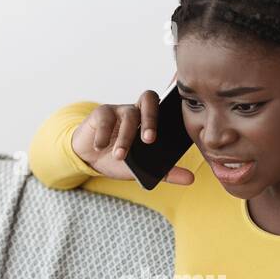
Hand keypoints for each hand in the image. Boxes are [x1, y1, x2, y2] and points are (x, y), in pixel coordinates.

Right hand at [70, 90, 195, 183]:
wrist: (89, 158)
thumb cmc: (118, 158)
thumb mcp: (142, 168)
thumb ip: (166, 172)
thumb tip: (191, 178)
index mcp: (150, 121)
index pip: (166, 106)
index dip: (173, 106)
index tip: (177, 120)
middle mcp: (137, 111)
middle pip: (149, 99)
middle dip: (151, 119)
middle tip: (149, 140)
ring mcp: (119, 110)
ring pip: (128, 115)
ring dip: (125, 137)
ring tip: (120, 156)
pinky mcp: (101, 113)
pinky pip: (105, 118)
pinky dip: (104, 134)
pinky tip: (100, 147)